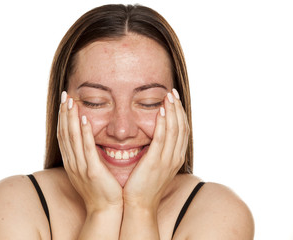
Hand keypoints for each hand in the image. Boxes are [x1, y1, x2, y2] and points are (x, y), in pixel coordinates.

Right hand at [57, 91, 122, 212]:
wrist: (106, 209)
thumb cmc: (100, 189)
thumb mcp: (88, 170)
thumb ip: (86, 155)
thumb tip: (87, 139)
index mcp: (71, 162)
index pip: (63, 135)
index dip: (62, 118)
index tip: (65, 102)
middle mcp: (72, 162)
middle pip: (64, 133)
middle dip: (64, 113)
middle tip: (65, 95)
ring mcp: (81, 167)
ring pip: (72, 138)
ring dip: (71, 118)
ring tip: (71, 102)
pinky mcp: (92, 171)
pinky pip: (87, 149)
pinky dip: (85, 133)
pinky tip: (85, 119)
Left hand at [123, 89, 189, 210]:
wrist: (139, 205)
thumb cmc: (143, 185)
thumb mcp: (155, 167)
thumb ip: (158, 152)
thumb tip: (154, 139)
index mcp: (175, 158)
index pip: (182, 131)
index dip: (180, 114)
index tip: (174, 100)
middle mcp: (175, 157)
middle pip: (181, 127)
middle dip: (178, 108)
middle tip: (172, 92)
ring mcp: (167, 160)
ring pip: (175, 130)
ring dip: (172, 111)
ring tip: (168, 96)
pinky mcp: (156, 162)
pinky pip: (162, 138)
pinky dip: (163, 123)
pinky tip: (161, 110)